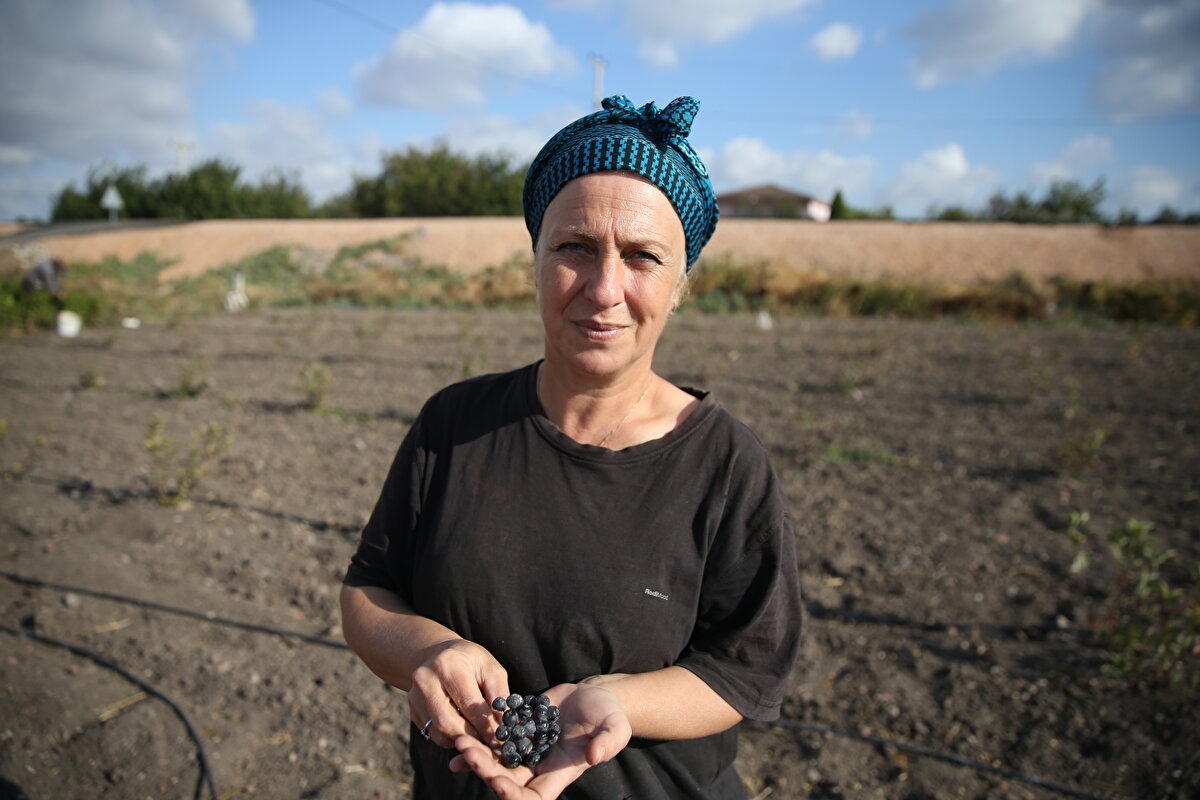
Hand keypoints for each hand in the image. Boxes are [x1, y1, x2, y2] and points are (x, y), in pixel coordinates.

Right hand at [408, 639, 508, 748]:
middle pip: (448, 722)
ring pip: (439, 732)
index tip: (501, 739)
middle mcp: (425, 679)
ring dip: (463, 740)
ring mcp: (414, 696)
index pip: (468, 704)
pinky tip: (465, 732)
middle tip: (491, 745)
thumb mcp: (490, 668)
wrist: (440, 655)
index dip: (486, 725)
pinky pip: (434, 734)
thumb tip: (506, 724)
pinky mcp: (413, 711)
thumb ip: (499, 695)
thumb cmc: (471, 662)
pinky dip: (452, 738)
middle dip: (473, 737)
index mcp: (448, 664)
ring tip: (481, 739)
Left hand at [449, 682, 631, 799]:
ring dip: (476, 755)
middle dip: (485, 770)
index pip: (532, 797)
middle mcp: (538, 765)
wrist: (596, 695)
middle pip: (506, 780)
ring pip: (495, 760)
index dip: (513, 795)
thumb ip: (608, 743)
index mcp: (559, 772)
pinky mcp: (519, 728)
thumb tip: (593, 756)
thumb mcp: (615, 728)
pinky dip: (478, 739)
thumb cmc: (610, 715)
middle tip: (468, 753)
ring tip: (459, 741)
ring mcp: (527, 747)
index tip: (498, 783)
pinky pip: (495, 738)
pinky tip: (458, 734)